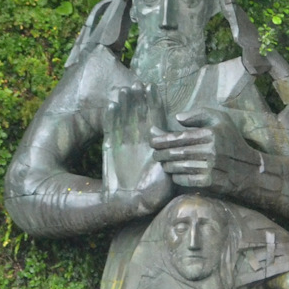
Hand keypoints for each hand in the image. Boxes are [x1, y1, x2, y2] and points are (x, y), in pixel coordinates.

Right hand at [105, 84, 171, 215]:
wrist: (132, 205)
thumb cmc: (154, 192)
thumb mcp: (170, 174)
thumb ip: (171, 160)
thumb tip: (179, 146)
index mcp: (155, 143)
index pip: (154, 118)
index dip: (153, 103)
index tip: (152, 87)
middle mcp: (139, 140)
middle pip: (138, 114)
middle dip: (138, 99)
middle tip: (137, 83)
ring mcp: (123, 143)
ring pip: (124, 119)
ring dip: (125, 105)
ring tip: (125, 89)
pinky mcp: (110, 149)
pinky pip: (110, 130)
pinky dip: (110, 118)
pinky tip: (112, 105)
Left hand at [152, 108, 258, 191]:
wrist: (247, 169)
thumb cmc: (231, 141)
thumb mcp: (221, 120)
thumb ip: (199, 114)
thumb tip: (177, 118)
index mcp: (210, 134)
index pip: (178, 137)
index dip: (161, 139)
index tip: (152, 140)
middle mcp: (210, 151)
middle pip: (175, 152)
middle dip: (160, 153)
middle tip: (154, 153)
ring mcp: (209, 168)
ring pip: (177, 166)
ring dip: (166, 165)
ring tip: (163, 162)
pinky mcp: (208, 182)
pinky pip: (184, 179)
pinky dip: (175, 176)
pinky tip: (174, 172)